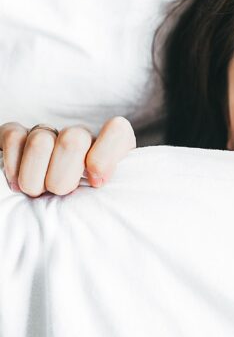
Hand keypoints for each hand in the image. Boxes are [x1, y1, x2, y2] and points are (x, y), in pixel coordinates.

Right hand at [0, 116, 135, 196]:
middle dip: (63, 177)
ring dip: (35, 178)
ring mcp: (50, 133)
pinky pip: (13, 138)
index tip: (96, 183)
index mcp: (111, 146)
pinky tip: (17, 183)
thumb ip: (113, 189)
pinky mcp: (19, 136)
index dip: (105, 156)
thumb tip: (97, 181)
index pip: (117, 130)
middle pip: (73, 140)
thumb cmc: (87, 204)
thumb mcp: (108, 200)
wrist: (53, 206)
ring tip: (39, 192)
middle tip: (61, 193)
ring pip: (40, 141)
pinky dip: (13, 165)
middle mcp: (81, 135)